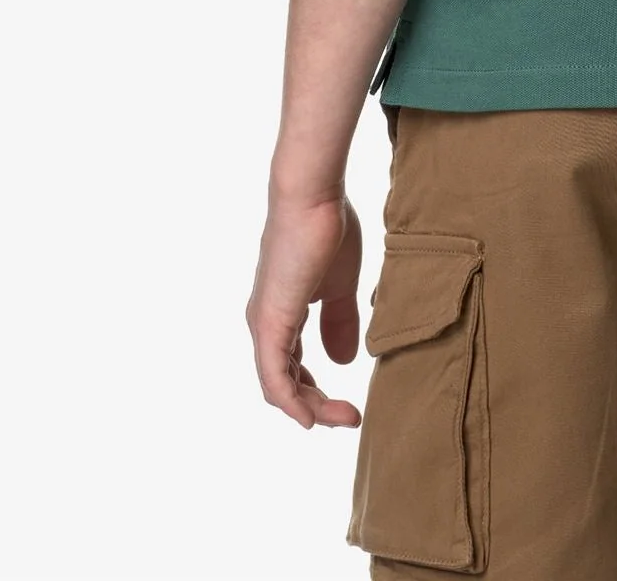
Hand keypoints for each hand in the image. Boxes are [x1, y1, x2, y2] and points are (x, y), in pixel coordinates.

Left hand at [247, 189, 364, 427]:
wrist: (311, 197)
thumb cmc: (327, 228)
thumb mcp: (340, 284)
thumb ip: (340, 320)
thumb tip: (343, 359)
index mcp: (281, 313)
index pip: (292, 368)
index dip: (316, 391)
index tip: (348, 404)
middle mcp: (266, 324)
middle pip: (285, 384)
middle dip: (317, 406)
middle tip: (350, 418)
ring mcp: (265, 325)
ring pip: (279, 387)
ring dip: (311, 409)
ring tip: (344, 418)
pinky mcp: (271, 323)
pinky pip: (275, 379)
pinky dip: (293, 403)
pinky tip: (310, 419)